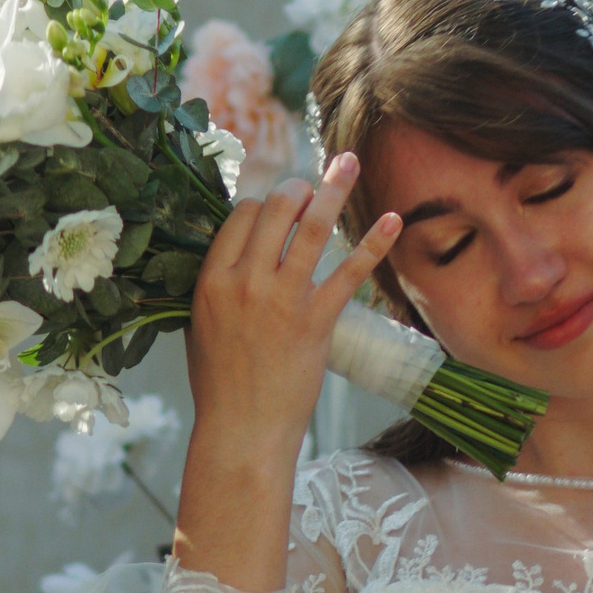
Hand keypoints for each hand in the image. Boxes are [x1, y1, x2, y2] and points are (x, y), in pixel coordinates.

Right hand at [173, 154, 399, 591]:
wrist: (242, 430)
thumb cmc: (219, 382)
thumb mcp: (200, 324)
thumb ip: (217, 284)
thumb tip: (236, 252)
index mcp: (211, 279)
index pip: (242, 215)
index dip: (264, 201)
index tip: (279, 199)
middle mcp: (246, 280)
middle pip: (276, 209)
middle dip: (298, 187)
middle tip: (313, 183)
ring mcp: (283, 298)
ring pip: (311, 228)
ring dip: (334, 189)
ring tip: (350, 162)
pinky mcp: (317, 321)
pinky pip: (350, 272)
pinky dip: (374, 244)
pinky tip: (392, 219)